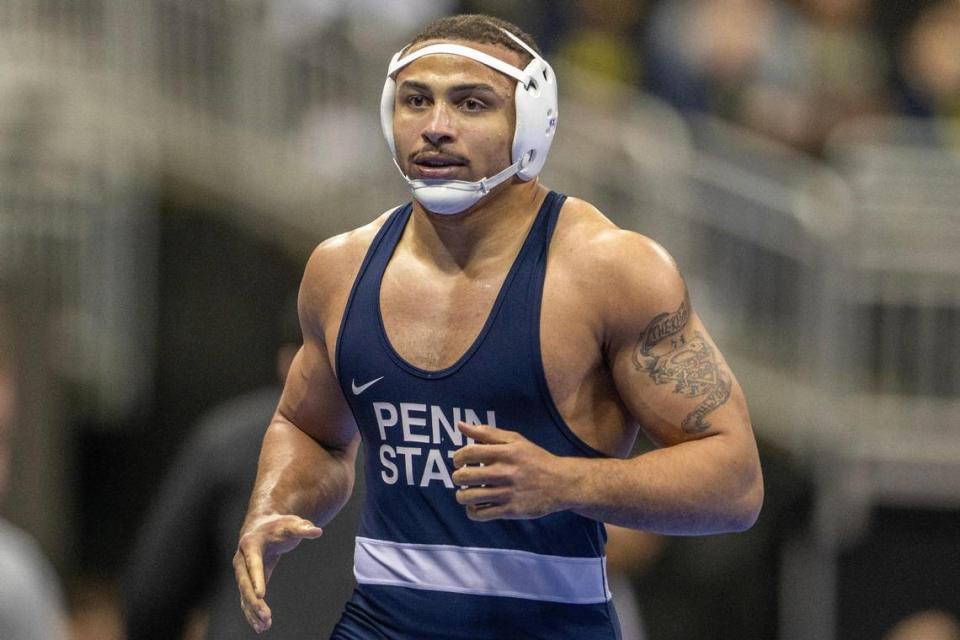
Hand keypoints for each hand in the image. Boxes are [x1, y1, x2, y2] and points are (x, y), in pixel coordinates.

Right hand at [233, 515, 322, 632]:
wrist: (263, 526)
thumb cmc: (279, 525)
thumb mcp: (292, 523)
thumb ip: (303, 528)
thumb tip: (317, 531)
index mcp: (250, 544)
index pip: (253, 564)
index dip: (256, 579)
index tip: (261, 595)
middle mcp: (241, 559)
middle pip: (245, 583)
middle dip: (253, 601)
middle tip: (265, 616)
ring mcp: (242, 572)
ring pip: (244, 594)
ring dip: (252, 611)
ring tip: (264, 627)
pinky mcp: (247, 581)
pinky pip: (246, 599)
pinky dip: (252, 612)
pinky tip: (261, 626)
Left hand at [451, 422, 566, 520]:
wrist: (561, 483)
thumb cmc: (535, 459)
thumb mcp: (515, 440)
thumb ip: (487, 433)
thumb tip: (461, 425)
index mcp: (505, 452)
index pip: (468, 453)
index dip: (458, 457)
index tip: (460, 461)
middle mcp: (505, 472)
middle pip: (464, 476)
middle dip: (457, 477)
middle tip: (463, 477)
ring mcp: (507, 493)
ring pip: (469, 497)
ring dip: (462, 495)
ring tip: (467, 492)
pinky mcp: (510, 510)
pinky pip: (480, 514)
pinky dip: (472, 511)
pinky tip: (476, 505)